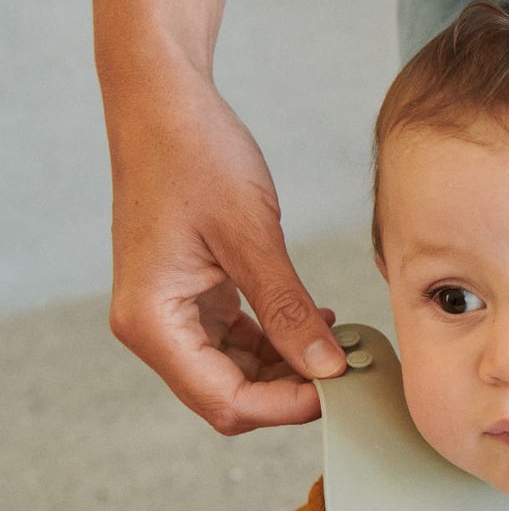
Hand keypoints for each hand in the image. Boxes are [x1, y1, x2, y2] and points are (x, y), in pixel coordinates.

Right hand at [93, 0, 344, 432]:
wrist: (163, 104)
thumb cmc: (194, 155)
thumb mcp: (251, 236)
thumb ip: (287, 310)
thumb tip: (327, 369)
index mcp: (152, 321)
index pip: (224, 400)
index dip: (287, 406)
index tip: (344, 388)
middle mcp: (153, 326)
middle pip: (229, 395)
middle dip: (291, 391)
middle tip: (353, 368)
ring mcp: (171, 311)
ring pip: (236, 371)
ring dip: (289, 366)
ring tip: (342, 341)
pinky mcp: (191, 294)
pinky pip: (237, 339)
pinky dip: (277, 338)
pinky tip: (317, 320)